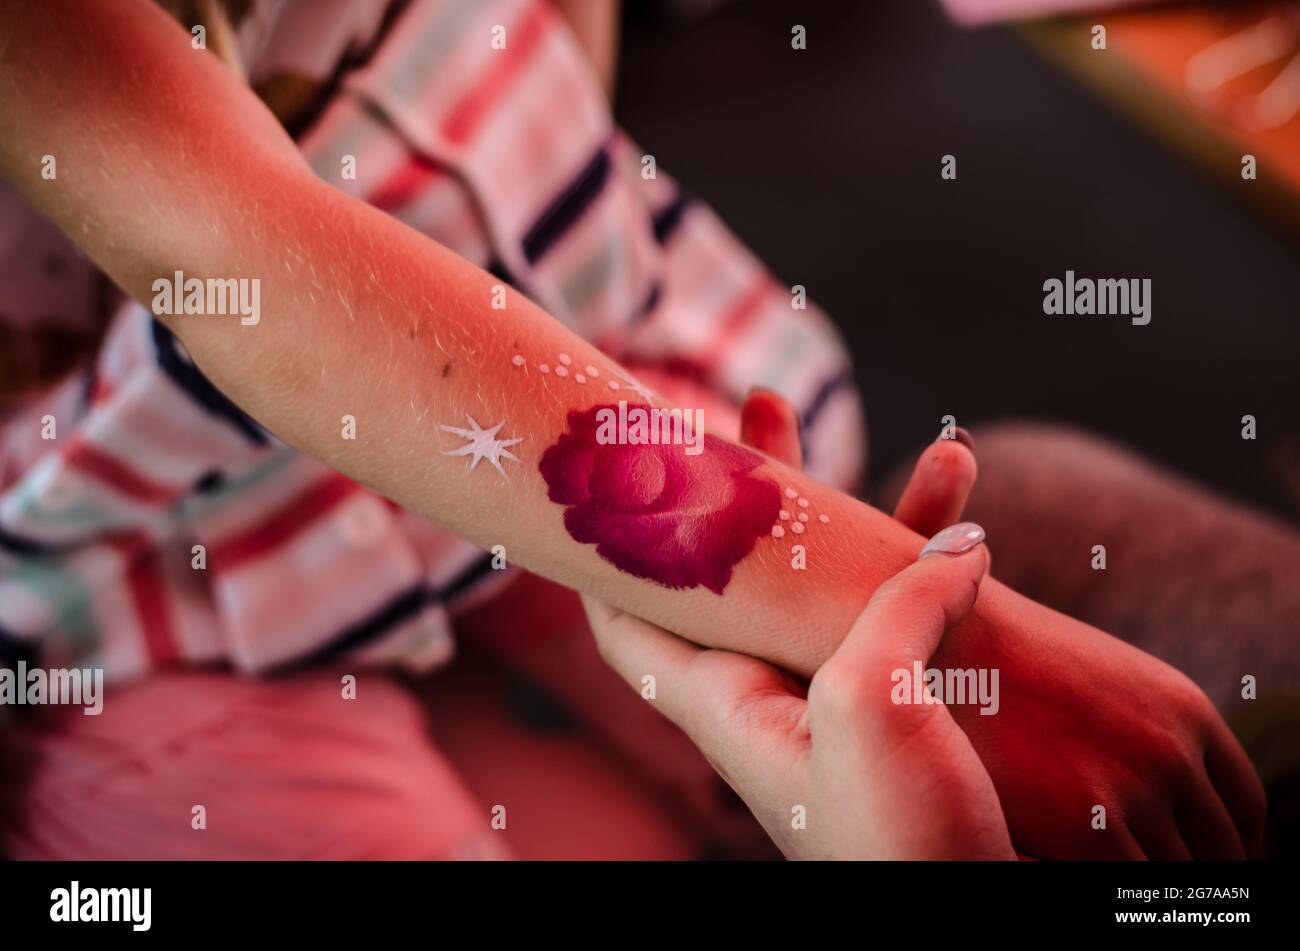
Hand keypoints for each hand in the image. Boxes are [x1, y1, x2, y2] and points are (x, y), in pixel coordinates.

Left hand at [585, 391, 1265, 858]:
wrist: (980, 924)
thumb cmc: (900, 848)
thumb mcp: (875, 708)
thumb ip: (900, 606)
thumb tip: (959, 546)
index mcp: (726, 696)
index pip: (627, 614)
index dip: (608, 542)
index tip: (608, 468)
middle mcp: (773, 694)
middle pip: (729, 571)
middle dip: (741, 486)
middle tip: (750, 405)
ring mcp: (841, 703)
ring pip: (831, 578)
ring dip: (859, 507)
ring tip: (914, 440)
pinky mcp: (908, 715)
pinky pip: (908, 612)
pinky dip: (933, 560)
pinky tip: (972, 526)